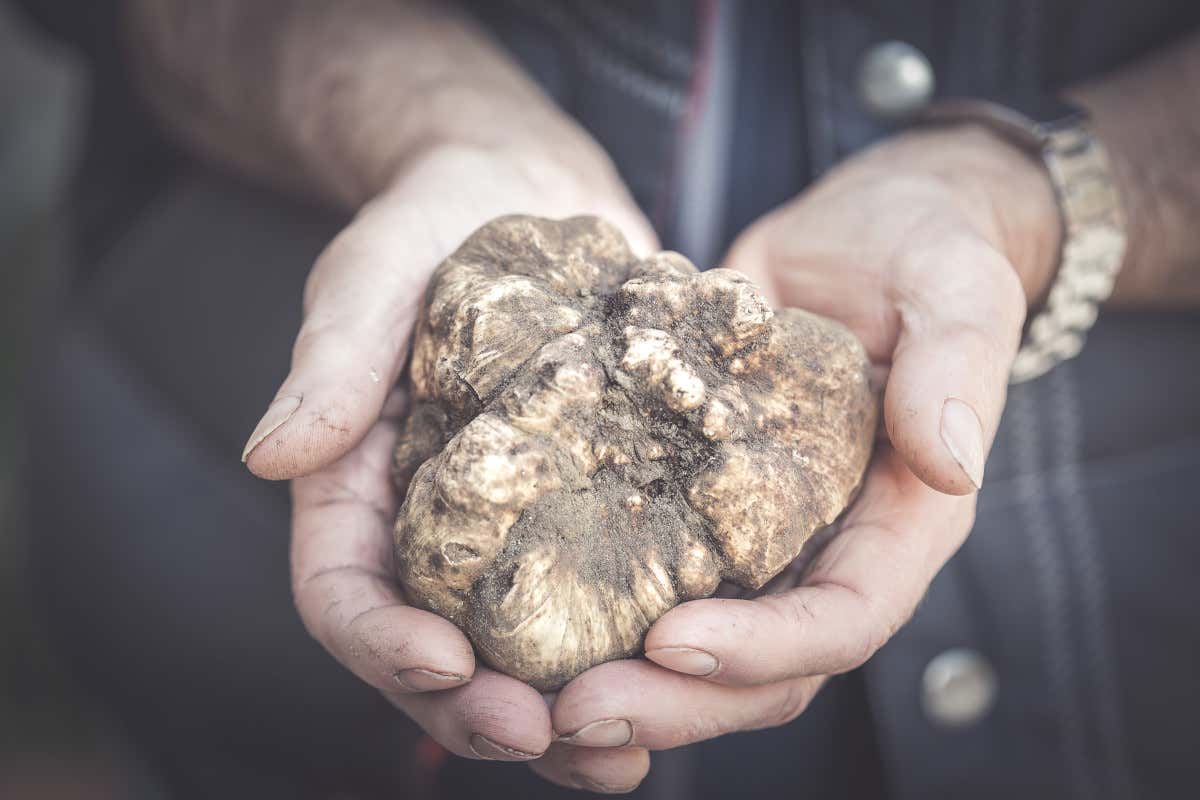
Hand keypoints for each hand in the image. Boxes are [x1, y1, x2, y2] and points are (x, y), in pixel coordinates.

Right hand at [240, 138, 657, 777]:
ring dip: (563, 724)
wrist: (527, 195)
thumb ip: (329, 362)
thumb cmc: (436, 225)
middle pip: (433, 660)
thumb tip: (270, 456)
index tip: (447, 666)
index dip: (382, 645)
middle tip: (545, 735)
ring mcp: (513, 537)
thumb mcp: (371, 275)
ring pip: (520, 663)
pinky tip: (684, 691)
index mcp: (359, 489)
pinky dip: (633, 665)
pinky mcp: (590, 519)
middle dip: (479, 713)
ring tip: (621, 756)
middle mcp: (431, 534)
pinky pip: (602, 614)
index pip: (344, 593)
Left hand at [545, 125, 1062, 790]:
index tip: (672, 640)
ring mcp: (764, 539)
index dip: (765, 647)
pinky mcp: (701, 507)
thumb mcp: (956, 289)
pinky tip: (524, 626)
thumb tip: (952, 463)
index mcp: (902, 523)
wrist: (866, 233)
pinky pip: (653, 579)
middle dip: (675, 700)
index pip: (845, 619)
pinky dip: (598, 617)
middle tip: (570, 712)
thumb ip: (958, 367)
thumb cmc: (926, 250)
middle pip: (764, 669)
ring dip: (626, 684)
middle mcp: (832, 550)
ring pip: (702, 648)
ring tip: (533, 699)